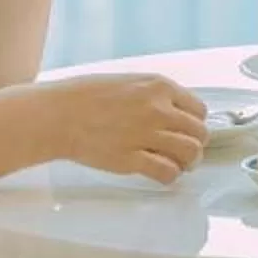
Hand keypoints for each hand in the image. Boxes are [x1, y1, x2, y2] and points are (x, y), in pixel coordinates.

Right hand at [18, 73, 208, 185]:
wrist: (59, 114)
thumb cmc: (86, 96)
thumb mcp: (128, 81)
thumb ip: (153, 95)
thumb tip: (173, 111)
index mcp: (159, 86)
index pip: (199, 109)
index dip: (194, 123)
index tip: (187, 131)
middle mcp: (159, 109)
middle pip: (199, 133)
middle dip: (195, 144)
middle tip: (184, 152)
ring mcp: (147, 134)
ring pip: (190, 153)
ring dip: (188, 162)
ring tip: (178, 165)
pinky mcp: (133, 159)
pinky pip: (167, 172)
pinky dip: (170, 176)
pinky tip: (161, 174)